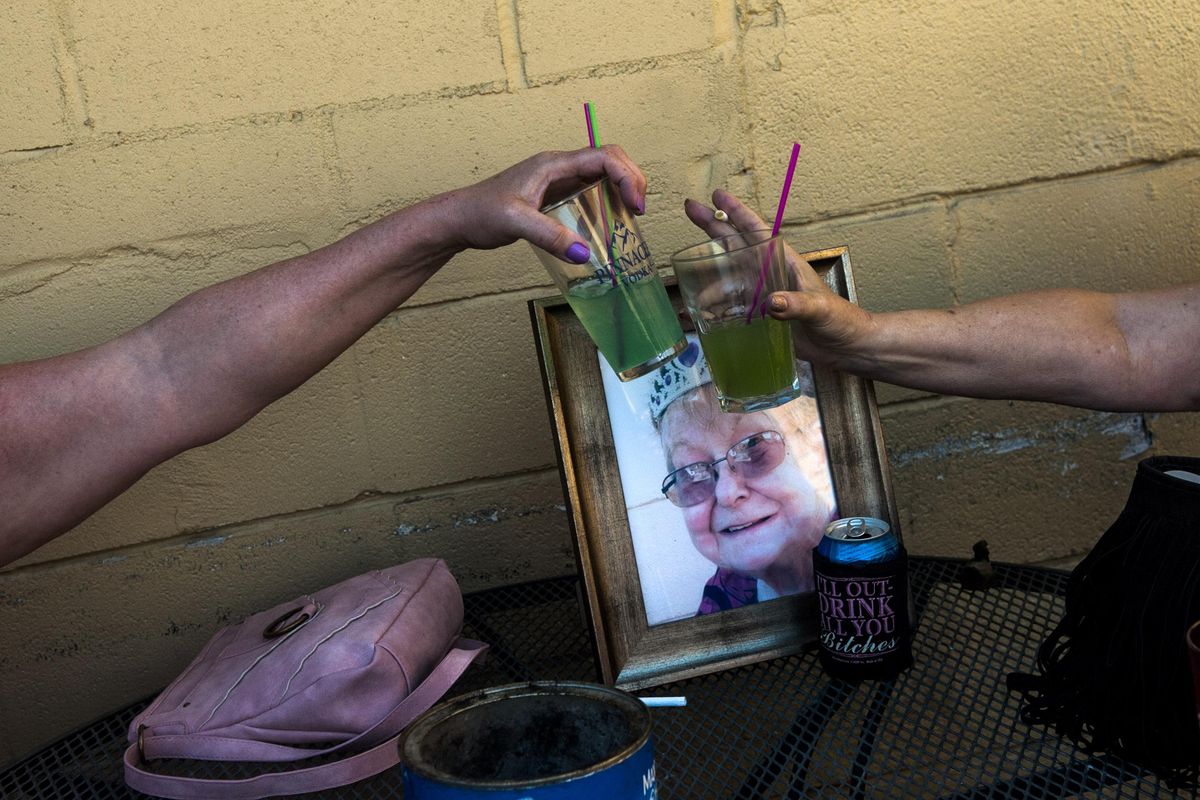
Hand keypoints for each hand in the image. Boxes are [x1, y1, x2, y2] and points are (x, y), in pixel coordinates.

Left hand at [444, 145, 646, 262]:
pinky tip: (608, 225)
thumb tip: (585, 253)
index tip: (635, 205)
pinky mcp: (554, 195)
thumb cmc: (481, 213)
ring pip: (602, 174)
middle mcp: (559, 167)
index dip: (627, 176)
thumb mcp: (516, 224)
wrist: (460, 219)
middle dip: (632, 180)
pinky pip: (590, 190)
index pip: (604, 157)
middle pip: (610, 159)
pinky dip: (607, 202)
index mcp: (554, 164)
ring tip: (631, 217)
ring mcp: (557, 180)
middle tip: (639, 211)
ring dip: (622, 189)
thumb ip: (550, 237)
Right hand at [683, 189, 875, 365]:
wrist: (844, 347)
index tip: (718, 195)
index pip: (757, 230)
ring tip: (692, 299)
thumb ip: (796, 305)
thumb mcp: (819, 308)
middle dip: (712, 227)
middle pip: (734, 246)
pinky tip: (701, 318)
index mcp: (784, 262)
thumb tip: (771, 303)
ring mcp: (762, 294)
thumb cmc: (839, 319)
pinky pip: (731, 309)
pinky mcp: (760, 317)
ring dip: (709, 286)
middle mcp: (768, 274)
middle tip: (690, 207)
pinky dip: (716, 311)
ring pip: (728, 281)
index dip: (737, 212)